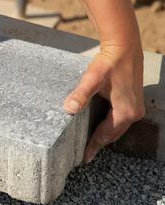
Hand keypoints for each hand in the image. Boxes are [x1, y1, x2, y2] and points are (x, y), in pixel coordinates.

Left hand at [63, 42, 144, 163]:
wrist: (124, 45)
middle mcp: (134, 112)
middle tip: (84, 154)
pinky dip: (109, 126)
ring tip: (89, 144)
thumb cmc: (108, 62)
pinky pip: (120, 120)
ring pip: (117, 128)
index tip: (83, 159)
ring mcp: (136, 107)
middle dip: (99, 144)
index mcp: (125, 112)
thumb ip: (80, 94)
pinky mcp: (133, 100)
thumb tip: (69, 109)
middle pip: (113, 135)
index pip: (105, 136)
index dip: (93, 147)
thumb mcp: (92, 79)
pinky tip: (99, 127)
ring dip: (104, 136)